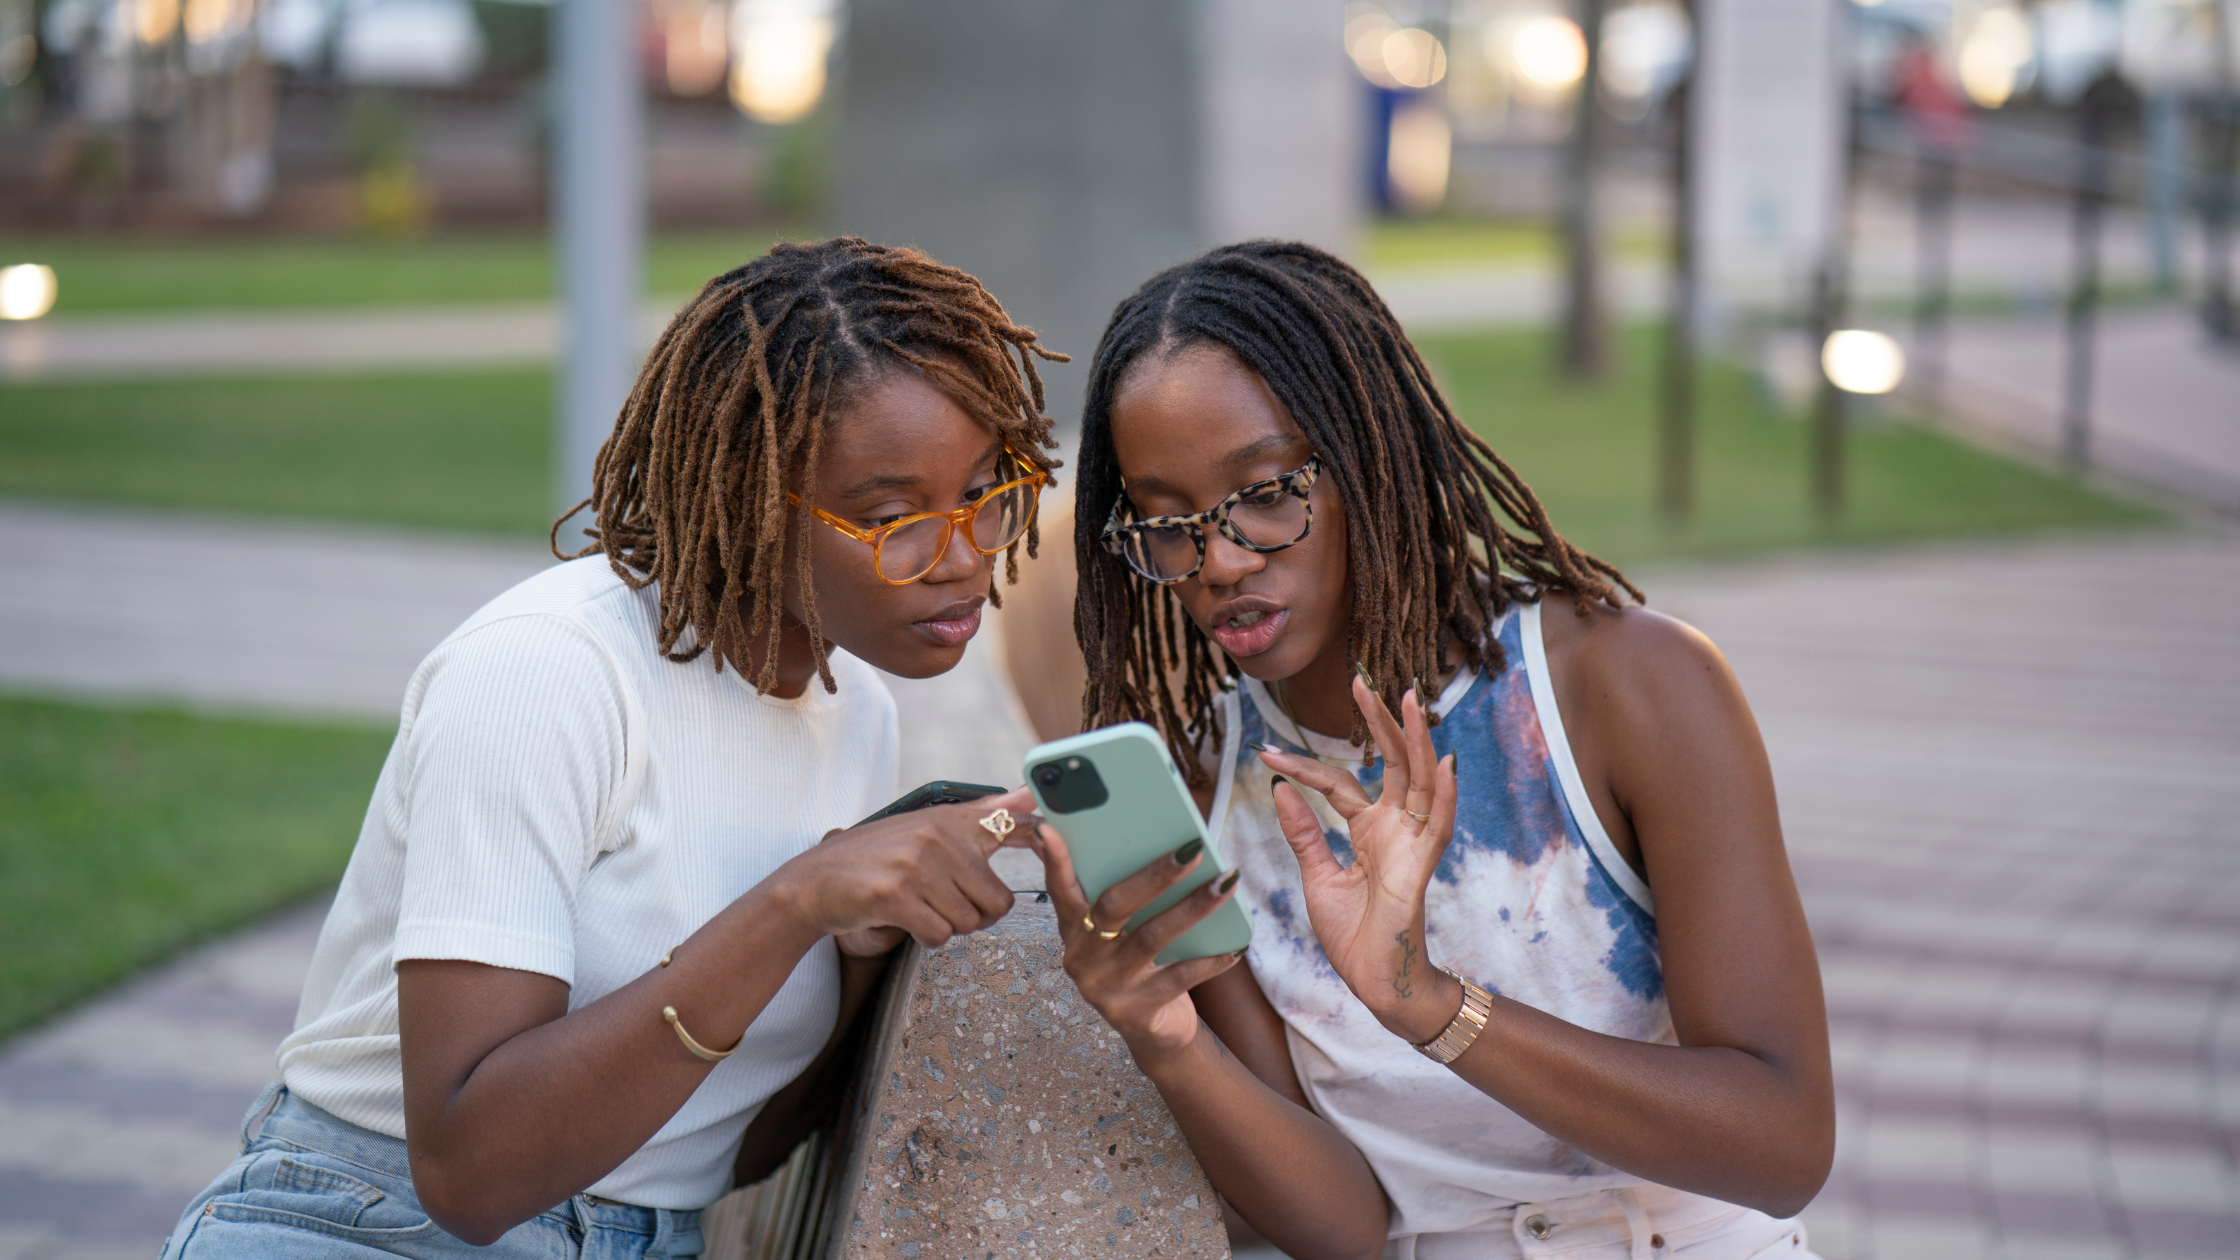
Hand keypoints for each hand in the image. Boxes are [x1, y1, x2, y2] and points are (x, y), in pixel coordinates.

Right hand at [777, 787, 1037, 952]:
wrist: (814, 883)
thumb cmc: (876, 858)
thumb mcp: (926, 826)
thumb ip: (978, 817)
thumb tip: (1028, 797)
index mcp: (950, 820)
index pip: (1013, 823)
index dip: (1042, 838)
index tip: (1056, 842)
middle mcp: (938, 837)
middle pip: (998, 902)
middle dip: (977, 916)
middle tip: (946, 905)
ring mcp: (917, 865)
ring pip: (969, 922)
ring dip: (948, 926)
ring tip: (919, 906)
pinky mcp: (897, 895)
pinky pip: (940, 935)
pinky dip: (926, 937)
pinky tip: (905, 920)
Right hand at [1035, 825, 1244, 1063]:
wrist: (1154, 1031)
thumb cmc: (1138, 965)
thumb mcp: (1119, 934)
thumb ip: (1122, 895)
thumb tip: (1146, 842)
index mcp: (1074, 929)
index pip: (1060, 889)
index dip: (1055, 860)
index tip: (1048, 827)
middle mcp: (1083, 956)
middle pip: (1115, 906)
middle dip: (1155, 875)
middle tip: (1192, 849)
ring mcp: (1107, 986)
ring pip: (1152, 937)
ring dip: (1193, 907)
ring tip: (1225, 883)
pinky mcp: (1136, 1011)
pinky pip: (1179, 977)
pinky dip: (1210, 960)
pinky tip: (1236, 946)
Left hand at [1260, 678, 1459, 1042]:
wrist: (1373, 982)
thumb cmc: (1352, 935)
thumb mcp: (1316, 876)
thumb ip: (1303, 833)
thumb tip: (1279, 789)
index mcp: (1368, 829)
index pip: (1338, 784)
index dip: (1303, 766)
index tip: (1267, 751)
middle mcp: (1394, 828)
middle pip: (1391, 764)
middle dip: (1378, 723)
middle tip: (1361, 682)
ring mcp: (1412, 843)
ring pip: (1420, 781)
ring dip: (1416, 741)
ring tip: (1409, 701)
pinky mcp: (1422, 866)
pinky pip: (1440, 823)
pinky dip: (1445, 793)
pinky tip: (1443, 760)